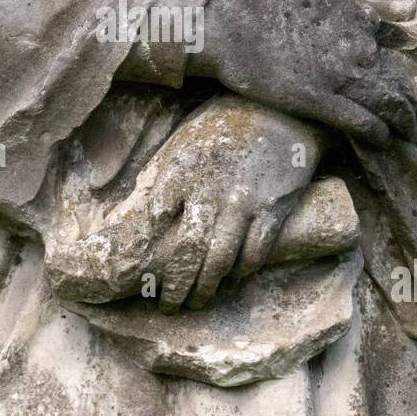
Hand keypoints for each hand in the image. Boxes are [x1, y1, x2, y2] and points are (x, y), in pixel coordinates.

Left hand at [141, 96, 322, 310]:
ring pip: (221, 260)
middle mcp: (210, 190)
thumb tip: (137, 213)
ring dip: (207, 288)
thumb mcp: (182, 143)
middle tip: (169, 305)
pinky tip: (232, 280)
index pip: (155, 220)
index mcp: (181, 171)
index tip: (141, 273)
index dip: (147, 253)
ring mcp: (244, 202)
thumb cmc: (222, 127)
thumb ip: (162, 177)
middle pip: (187, 253)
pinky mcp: (273, 209)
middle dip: (175, 286)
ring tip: (197, 302)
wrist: (278, 110)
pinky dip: (242, 272)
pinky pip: (255, 253)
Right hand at [192, 0, 416, 143]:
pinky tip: (381, 142)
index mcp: (358, 19)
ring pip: (388, 105)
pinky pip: (360, 123)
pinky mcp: (317, 99)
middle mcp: (357, 48)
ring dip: (402, 123)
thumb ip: (366, 3)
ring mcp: (339, 75)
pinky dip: (376, 134)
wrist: (230, 19)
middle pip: (402, 81)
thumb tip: (407, 7)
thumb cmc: (267, 3)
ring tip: (408, 134)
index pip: (410, 43)